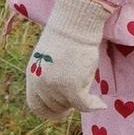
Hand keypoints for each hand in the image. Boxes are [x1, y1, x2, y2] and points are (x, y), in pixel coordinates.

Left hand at [25, 0, 112, 118]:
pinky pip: (84, 105)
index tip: (61, 111)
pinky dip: (94, 106)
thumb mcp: (50, 58)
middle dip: (68, 105)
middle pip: (54, 107)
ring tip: (90, 87)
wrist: (75, 23)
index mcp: (32, 75)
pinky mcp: (72, 87)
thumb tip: (62, 93)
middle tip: (80, 97)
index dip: (49, 112)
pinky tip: (101, 104)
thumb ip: (50, 76)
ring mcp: (55, 87)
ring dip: (81, 100)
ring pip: (70, 104)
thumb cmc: (66, 35)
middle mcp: (40, 83)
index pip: (35, 106)